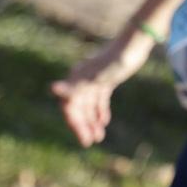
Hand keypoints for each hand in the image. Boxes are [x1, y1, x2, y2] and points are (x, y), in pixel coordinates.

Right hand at [52, 30, 154, 146]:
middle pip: (79, 108)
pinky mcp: (107, 79)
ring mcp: (95, 80)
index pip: (70, 107)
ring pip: (89, 105)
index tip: (83, 138)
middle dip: (83, 125)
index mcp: (76, 79)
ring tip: (98, 137)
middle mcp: (82, 80)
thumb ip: (75, 85)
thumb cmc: (115, 59)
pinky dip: (101, 110)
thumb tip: (52, 89)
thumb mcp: (96, 76)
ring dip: (92, 121)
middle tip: (90, 142)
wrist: (134, 44)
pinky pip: (100, 99)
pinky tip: (104, 122)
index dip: (75, 123)